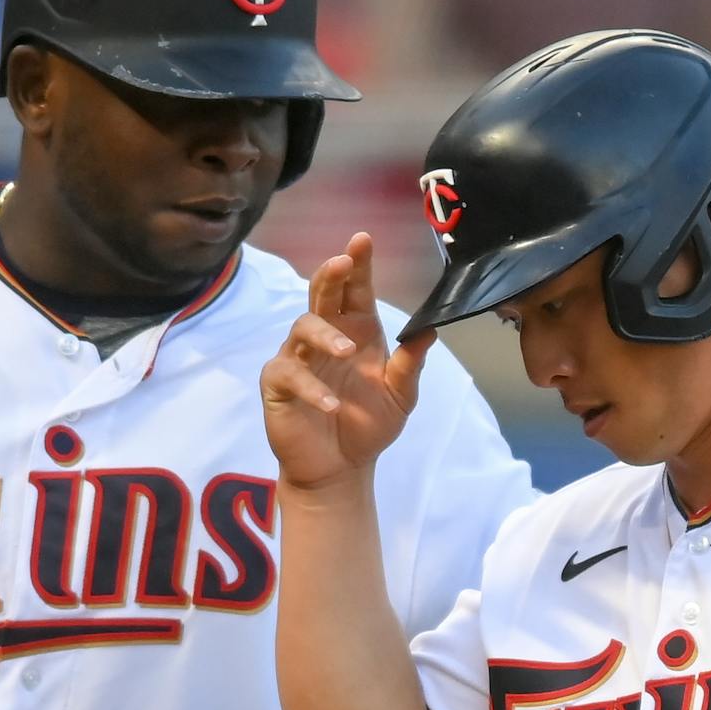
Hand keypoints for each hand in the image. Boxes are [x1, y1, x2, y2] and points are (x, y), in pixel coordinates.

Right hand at [261, 232, 436, 489]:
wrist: (342, 468)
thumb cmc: (367, 426)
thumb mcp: (400, 396)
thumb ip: (411, 364)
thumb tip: (431, 330)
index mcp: (357, 331)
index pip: (356, 290)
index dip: (358, 264)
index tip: (363, 240)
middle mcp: (326, 337)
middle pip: (322, 294)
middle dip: (331, 274)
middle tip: (342, 261)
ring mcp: (299, 358)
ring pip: (303, 327)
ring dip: (325, 334)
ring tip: (347, 352)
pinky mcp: (279, 385)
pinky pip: (289, 374)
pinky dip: (311, 387)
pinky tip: (331, 403)